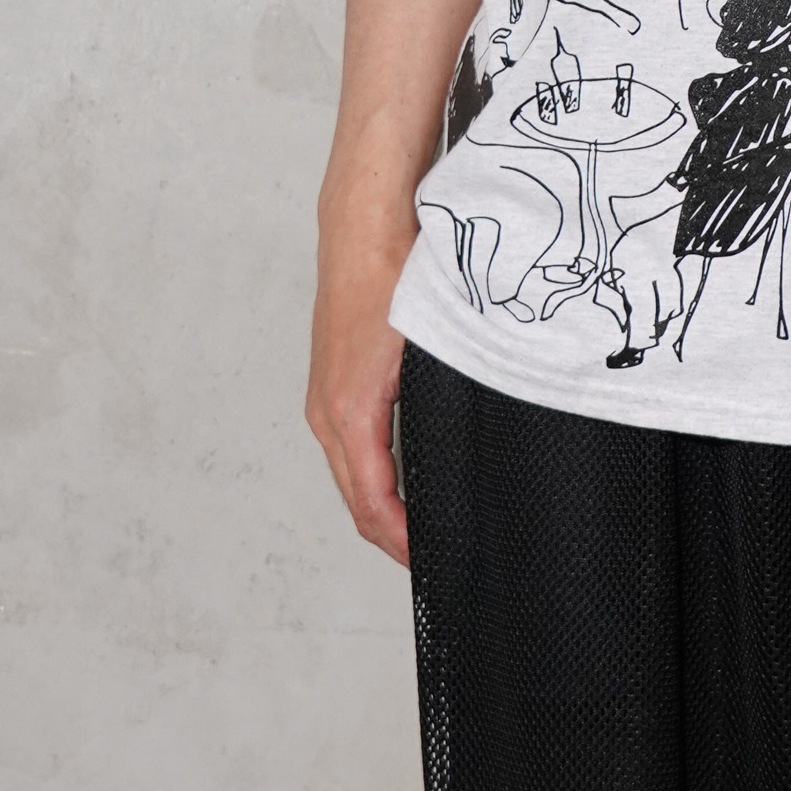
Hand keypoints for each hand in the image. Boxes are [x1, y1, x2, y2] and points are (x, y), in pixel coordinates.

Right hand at [305, 220, 412, 567]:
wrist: (361, 230)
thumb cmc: (393, 278)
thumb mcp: (428, 346)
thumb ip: (438, 400)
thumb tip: (465, 445)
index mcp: (350, 412)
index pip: (372, 502)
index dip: (401, 541)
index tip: (429, 561)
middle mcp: (327, 413)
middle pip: (355, 499)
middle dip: (390, 536)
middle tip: (430, 557)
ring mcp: (325, 399)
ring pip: (349, 474)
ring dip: (378, 508)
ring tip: (418, 529)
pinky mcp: (331, 383)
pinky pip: (347, 447)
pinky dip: (369, 475)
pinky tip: (398, 478)